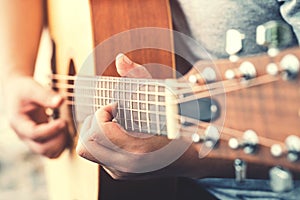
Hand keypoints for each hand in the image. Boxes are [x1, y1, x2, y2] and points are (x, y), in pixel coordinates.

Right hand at [3, 75, 68, 157]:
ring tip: (64, 125)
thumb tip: (60, 101)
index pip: (34, 134)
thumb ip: (45, 95)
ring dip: (61, 143)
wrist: (18, 92)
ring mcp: (32, 140)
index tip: (63, 121)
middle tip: (64, 122)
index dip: (51, 130)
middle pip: (41, 148)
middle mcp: (24, 135)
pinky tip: (64, 130)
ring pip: (48, 153)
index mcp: (18, 123)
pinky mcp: (41, 140)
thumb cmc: (23, 89)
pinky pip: (53, 151)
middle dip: (57, 138)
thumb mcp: (32, 88)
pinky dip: (61, 145)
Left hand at [76, 54, 193, 178]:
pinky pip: (97, 156)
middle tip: (112, 114)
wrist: (189, 158)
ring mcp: (121, 172)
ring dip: (95, 132)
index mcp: (136, 149)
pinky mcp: (119, 174)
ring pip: (87, 151)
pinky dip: (100, 141)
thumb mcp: (161, 99)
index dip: (102, 114)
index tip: (116, 106)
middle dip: (94, 123)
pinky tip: (117, 133)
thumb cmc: (177, 127)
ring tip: (113, 123)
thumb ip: (139, 77)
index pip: (97, 133)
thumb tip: (120, 58)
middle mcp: (125, 165)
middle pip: (85, 145)